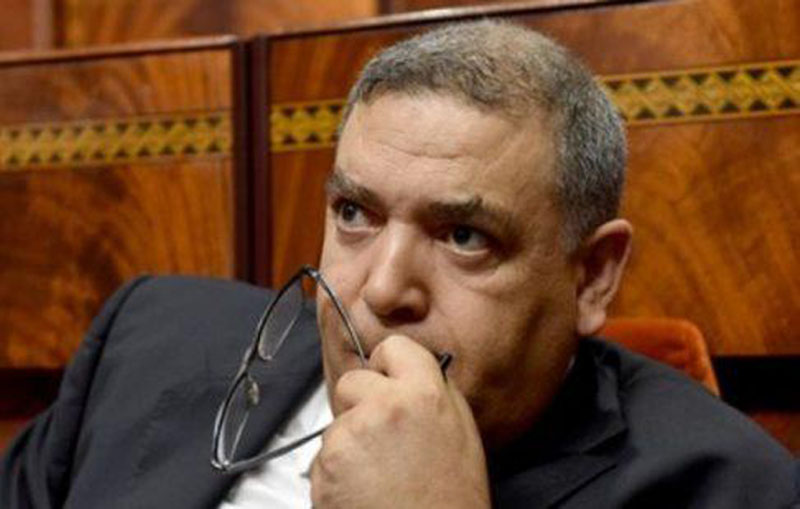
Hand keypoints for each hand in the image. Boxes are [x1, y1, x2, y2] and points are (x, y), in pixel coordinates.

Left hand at [310, 335, 489, 508]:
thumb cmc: (448, 500)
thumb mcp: (460, 435)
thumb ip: (435, 394)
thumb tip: (411, 371)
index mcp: (425, 395)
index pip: (394, 347)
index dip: (389, 365)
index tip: (389, 381)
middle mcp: (386, 406)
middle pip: (353, 381)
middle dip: (360, 404)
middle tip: (382, 438)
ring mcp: (352, 433)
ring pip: (338, 422)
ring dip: (350, 442)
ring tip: (378, 474)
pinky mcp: (328, 463)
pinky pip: (325, 454)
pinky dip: (337, 470)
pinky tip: (362, 489)